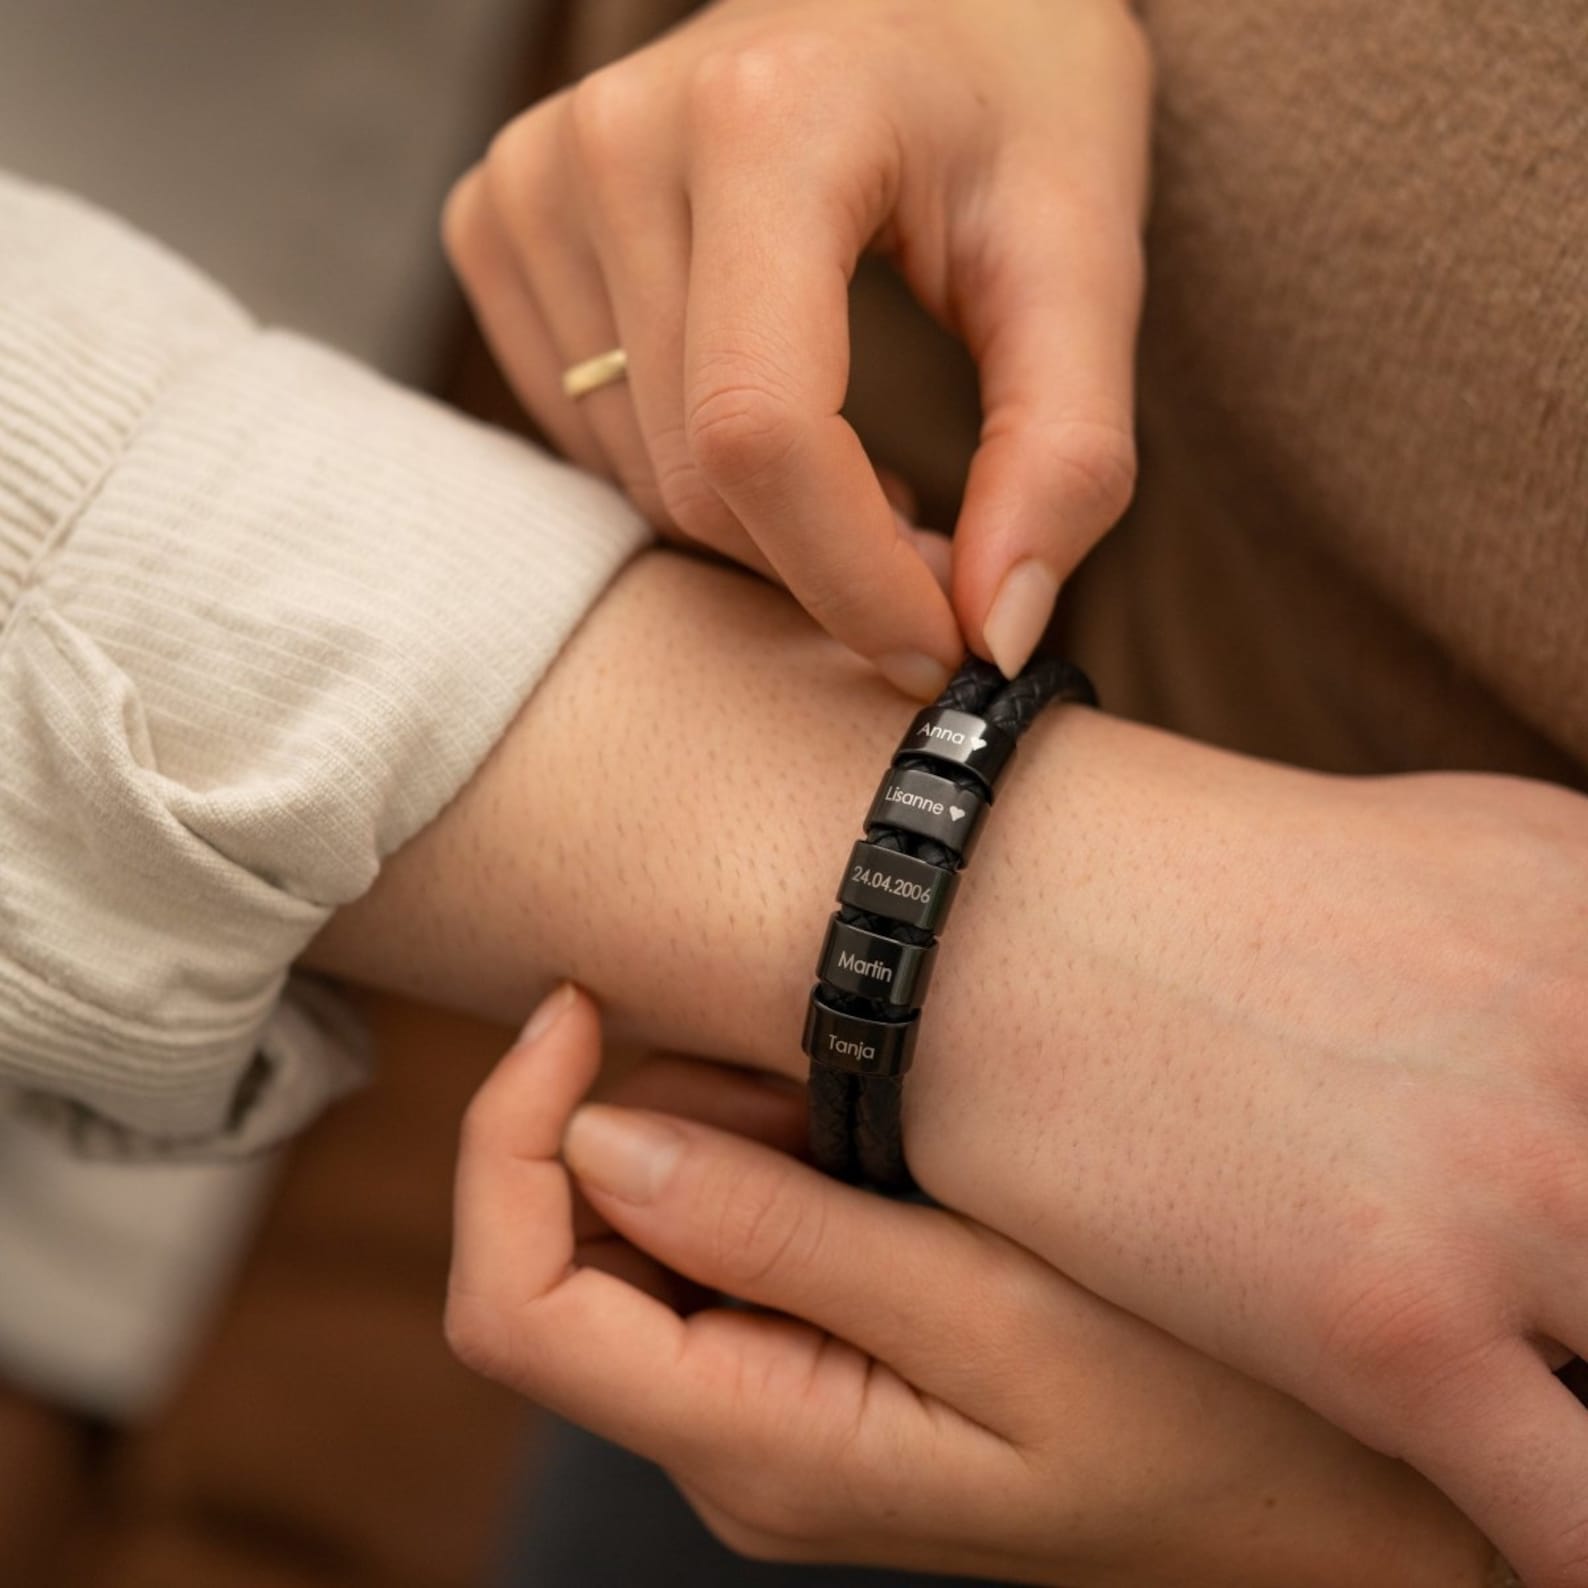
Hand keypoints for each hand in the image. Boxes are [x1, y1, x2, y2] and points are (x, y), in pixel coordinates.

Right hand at [442, 0, 1149, 694]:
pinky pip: (583, 435)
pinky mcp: (501, 218)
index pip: (759, 432)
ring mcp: (536, 177)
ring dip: (763, 525)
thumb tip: (994, 636)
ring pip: (638, 478)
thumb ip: (1062, 451)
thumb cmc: (1011, 101)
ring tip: (858, 461)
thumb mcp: (1083, 254)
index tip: (941, 646)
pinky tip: (764, 418)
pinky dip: (688, 474)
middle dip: (826, 562)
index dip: (851, 581)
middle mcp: (614, 137)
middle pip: (697, 478)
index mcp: (768, 119)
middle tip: (930, 539)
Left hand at [447, 985, 1485, 1587]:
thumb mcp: (993, 1315)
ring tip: (881, 1119)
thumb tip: (593, 1139)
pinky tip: (887, 1143)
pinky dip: (779, 1151)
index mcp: (752, 1447)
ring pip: (654, 1222)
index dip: (505, 1142)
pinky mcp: (818, 1357)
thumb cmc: (1191, 1413)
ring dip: (730, 1128)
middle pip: (577, 1247)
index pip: (518, 1308)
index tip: (574, 1008)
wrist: (1317, 1489)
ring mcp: (772, 1401)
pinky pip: (733, 1228)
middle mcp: (731, 1439)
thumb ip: (780, 1231)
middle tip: (803, 1060)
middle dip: (644, 1114)